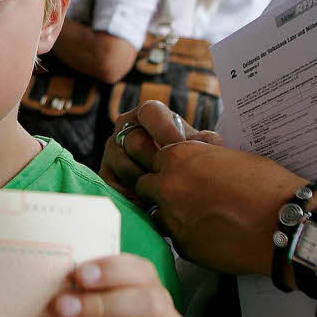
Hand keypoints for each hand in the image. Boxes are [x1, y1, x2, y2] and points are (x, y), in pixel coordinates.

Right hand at [99, 101, 221, 200]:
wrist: (170, 178)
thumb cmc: (185, 156)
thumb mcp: (196, 144)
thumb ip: (204, 141)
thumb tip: (211, 143)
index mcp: (149, 113)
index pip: (150, 113)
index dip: (164, 131)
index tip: (179, 149)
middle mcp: (125, 127)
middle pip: (134, 142)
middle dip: (154, 162)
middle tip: (170, 176)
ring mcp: (112, 149)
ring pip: (123, 165)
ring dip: (144, 182)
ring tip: (160, 194)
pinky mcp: (105, 171)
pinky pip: (113, 183)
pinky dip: (130, 195)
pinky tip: (145, 203)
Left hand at [134, 140, 305, 275]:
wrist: (285, 222)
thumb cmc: (265, 185)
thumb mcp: (227, 157)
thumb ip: (198, 160)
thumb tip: (190, 166)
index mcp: (178, 156)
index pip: (151, 160)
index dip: (164, 169)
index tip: (175, 175)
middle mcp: (168, 185)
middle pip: (144, 187)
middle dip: (159, 192)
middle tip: (182, 198)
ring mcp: (173, 217)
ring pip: (156, 216)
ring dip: (170, 216)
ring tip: (199, 218)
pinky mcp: (183, 246)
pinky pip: (175, 240)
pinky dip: (187, 238)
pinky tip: (210, 235)